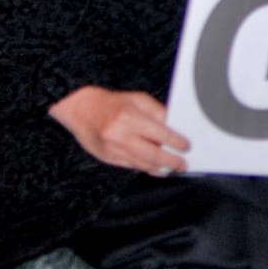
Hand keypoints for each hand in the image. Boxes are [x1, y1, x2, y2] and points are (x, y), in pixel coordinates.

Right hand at [49, 86, 187, 174]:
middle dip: (172, 161)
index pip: (161, 134)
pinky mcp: (107, 158)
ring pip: (143, 164)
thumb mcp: (138, 99)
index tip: (186, 146)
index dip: (177, 142)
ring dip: (160, 168)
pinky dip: (146, 168)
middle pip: (153, 154)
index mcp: (130, 117)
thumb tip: (175, 129)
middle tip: (183, 164)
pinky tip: (156, 169)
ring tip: (173, 168)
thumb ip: (158, 113)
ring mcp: (113, 149)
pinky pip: (132, 167)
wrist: (81, 109)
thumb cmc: (112, 103)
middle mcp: (120, 135)